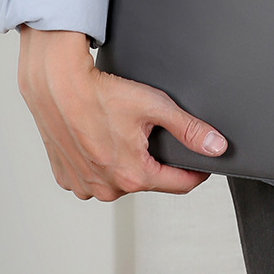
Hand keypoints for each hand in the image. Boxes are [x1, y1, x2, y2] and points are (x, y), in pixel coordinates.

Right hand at [17, 26, 227, 201]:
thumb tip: (216, 146)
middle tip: (147, 132)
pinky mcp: (67, 178)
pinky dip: (100, 162)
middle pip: (148, 181)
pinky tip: (99, 140)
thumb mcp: (155, 107)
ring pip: (120, 179)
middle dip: (154, 161)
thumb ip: (190, 129)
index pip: (180, 185)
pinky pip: (94, 176)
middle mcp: (106, 188)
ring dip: (125, 163)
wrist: (57, 85)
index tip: (202, 164)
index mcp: (132, 175)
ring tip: (120, 133)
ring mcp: (84, 186)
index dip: (196, 172)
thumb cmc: (101, 93)